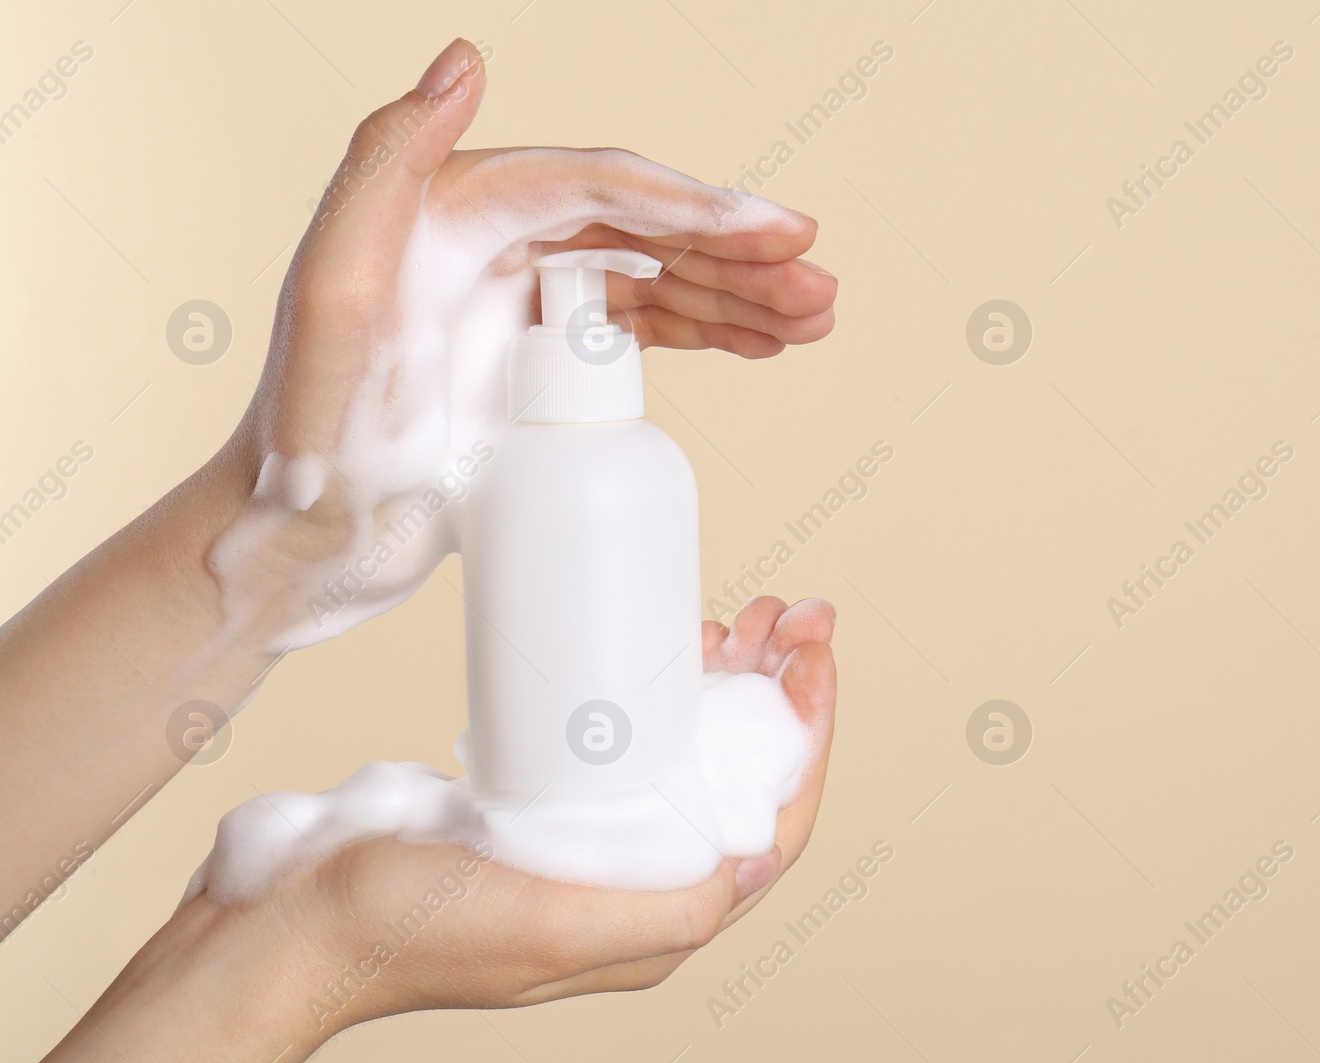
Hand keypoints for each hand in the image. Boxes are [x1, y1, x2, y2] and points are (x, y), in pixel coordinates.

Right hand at [41, 598, 835, 1062]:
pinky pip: (626, 738)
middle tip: (783, 609)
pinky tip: (657, 644)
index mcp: (655, 916)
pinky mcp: (535, 802)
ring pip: (688, 750)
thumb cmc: (404, 928)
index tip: (812, 652)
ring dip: (726, 681)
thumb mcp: (546, 923)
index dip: (807, 735)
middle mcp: (633, 881)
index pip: (773, 818)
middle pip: (738, 775)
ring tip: (736, 616)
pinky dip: (657, 685)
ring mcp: (585, 839)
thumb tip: (755, 864)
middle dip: (774, 690)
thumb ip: (658, 909)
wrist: (289, 920)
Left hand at [209, 38, 836, 648]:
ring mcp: (518, 310)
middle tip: (818, 282)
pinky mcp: (535, 371)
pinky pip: (639, 334)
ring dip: (738, 293)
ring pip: (653, 280)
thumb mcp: (331, 294)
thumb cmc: (301, 436)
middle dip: (737, 254)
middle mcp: (491, 246)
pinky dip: (705, 333)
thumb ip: (385, 163)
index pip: (597, 188)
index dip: (691, 205)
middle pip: (641, 230)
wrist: (301, 545)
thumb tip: (465, 60)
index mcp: (452, 210)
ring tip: (815, 316)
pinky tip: (761, 341)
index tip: (773, 232)